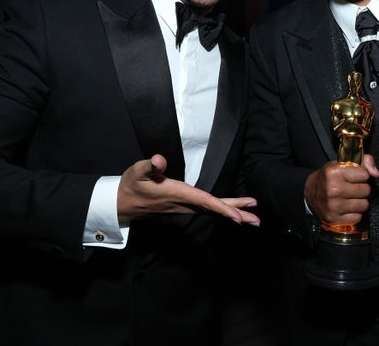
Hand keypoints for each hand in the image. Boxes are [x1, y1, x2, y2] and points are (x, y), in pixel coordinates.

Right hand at [117, 154, 259, 225]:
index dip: (222, 208)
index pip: (204, 201)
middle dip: (236, 214)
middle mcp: (185, 203)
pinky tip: (233, 211)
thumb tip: (159, 160)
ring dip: (233, 212)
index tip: (238, 216)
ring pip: (213, 210)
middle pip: (215, 209)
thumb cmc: (131, 186)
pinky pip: (208, 209)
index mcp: (178, 194)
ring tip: (252, 216)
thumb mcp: (137, 172)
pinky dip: (222, 210)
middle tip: (257, 220)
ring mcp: (185, 207)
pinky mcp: (184, 206)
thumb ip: (149, 166)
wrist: (121, 203)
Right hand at [304, 153, 378, 225]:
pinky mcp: (334, 219)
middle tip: (352, 188)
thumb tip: (376, 174)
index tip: (354, 176)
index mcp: (334, 172)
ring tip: (350, 198)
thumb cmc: (331, 177)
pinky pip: (358, 217)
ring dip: (360, 202)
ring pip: (364, 205)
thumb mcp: (343, 163)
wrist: (310, 193)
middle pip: (366, 190)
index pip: (365, 174)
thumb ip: (364, 161)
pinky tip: (346, 208)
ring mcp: (333, 206)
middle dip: (362, 188)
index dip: (362, 175)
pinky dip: (355, 213)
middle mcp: (333, 189)